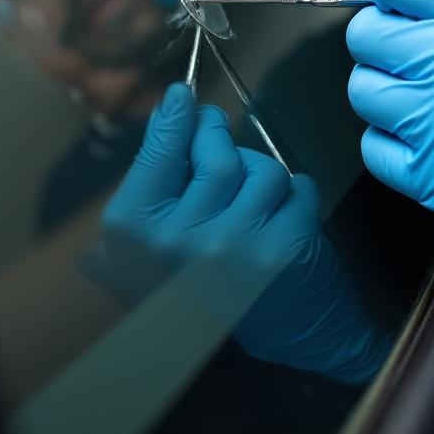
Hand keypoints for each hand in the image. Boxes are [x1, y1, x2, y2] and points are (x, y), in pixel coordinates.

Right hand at [98, 84, 390, 382]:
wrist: (279, 340)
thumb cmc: (207, 284)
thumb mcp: (154, 242)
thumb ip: (153, 181)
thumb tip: (170, 104)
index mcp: (133, 232)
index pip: (158, 151)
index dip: (174, 116)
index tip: (183, 93)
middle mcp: (175, 240)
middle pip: (215, 151)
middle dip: (222, 136)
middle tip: (220, 132)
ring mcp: (230, 246)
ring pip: (261, 168)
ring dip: (266, 177)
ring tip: (258, 203)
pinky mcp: (282, 250)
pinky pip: (298, 187)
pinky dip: (300, 195)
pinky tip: (288, 218)